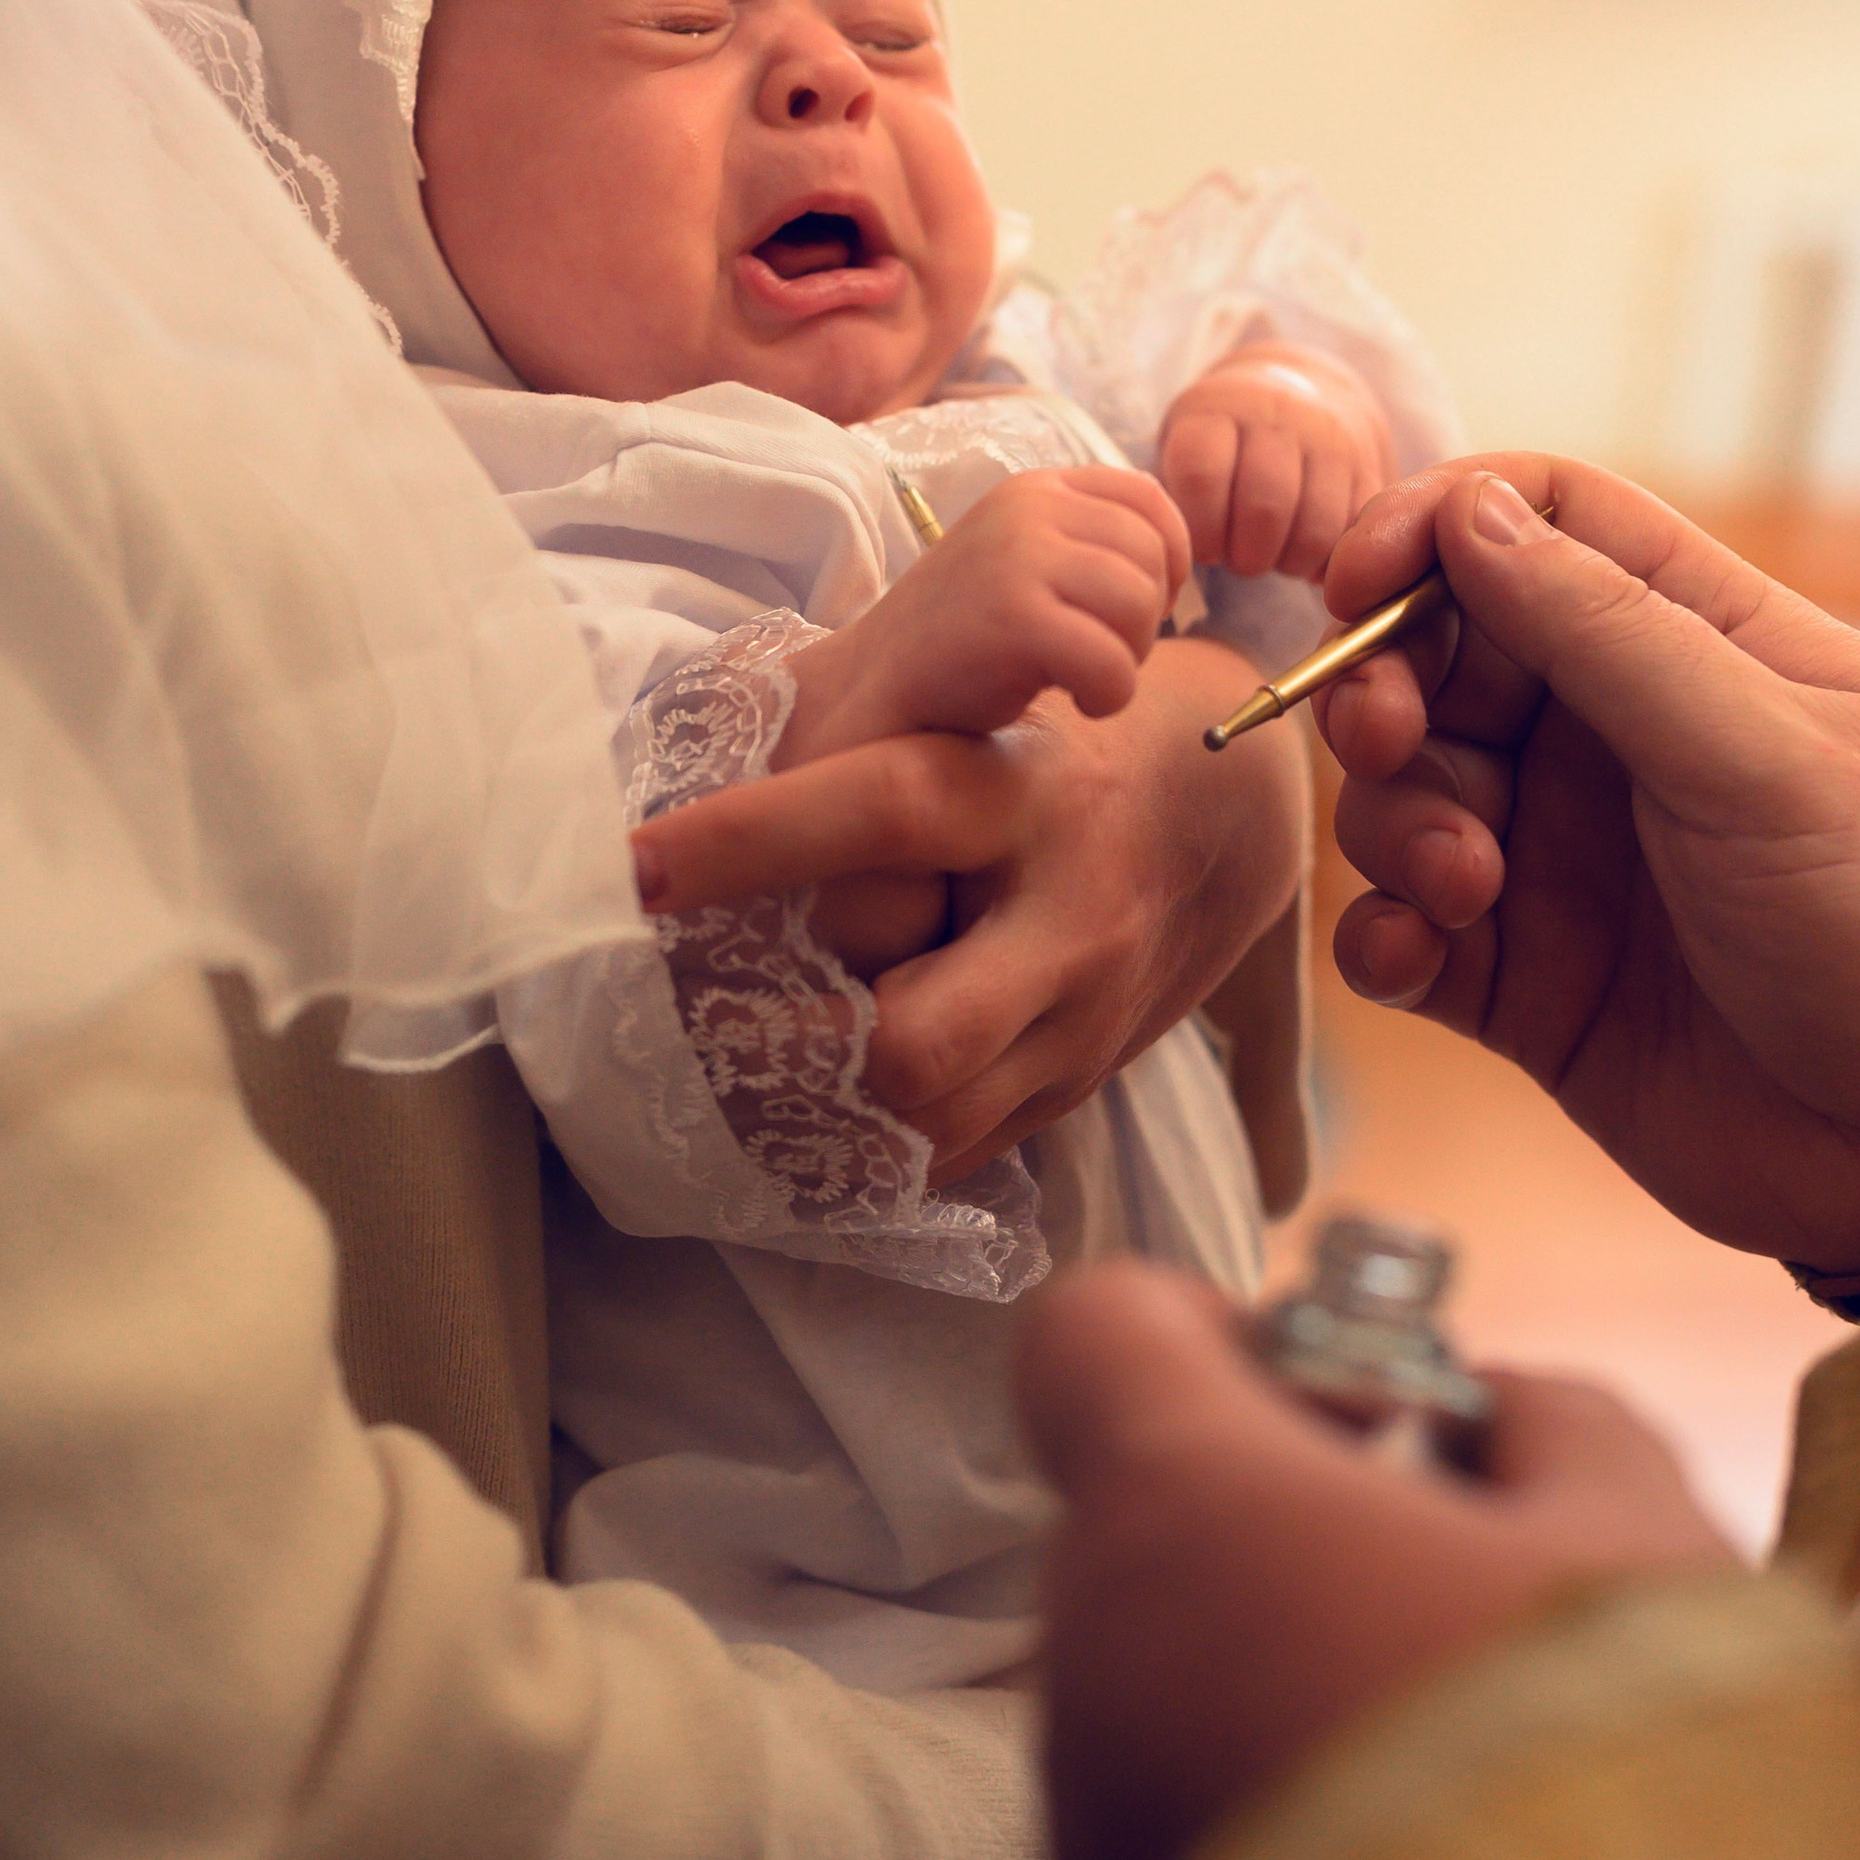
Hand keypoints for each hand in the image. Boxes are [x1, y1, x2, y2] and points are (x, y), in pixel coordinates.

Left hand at [631, 633, 1310, 1179]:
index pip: (882, 807)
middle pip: (916, 1040)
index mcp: (1020, 794)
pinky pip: (951, 1154)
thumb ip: (862, 727)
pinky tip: (779, 1124)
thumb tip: (682, 742)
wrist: (1227, 814)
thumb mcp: (973, 704)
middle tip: (673, 1029)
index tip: (633, 866)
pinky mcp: (1075, 1086)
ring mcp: (1081, 1020)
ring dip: (805, 1118)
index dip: (750, 839)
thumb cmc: (1048, 745)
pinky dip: (858, 1149)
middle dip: (782, 1053)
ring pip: (929, 1121)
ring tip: (699, 1086)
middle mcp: (1064, 916)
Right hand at [778, 470, 1189, 762]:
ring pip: (1140, 605)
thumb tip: (1180, 555)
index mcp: (1033, 488)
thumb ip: (1085, 544)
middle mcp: (1027, 509)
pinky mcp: (1013, 619)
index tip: (1135, 609)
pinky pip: (1113, 660)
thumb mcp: (1024, 565)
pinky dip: (1110, 695)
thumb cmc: (961, 643)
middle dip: (1144, 619)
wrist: (871, 692)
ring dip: (1128, 658)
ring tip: (1083, 677)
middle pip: (1152, 556)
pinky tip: (1077, 702)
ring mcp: (1017, 559)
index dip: (1167, 559)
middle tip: (1097, 655)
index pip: (1147, 498)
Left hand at [1017, 1261, 1730, 1859]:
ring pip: (1178, 1706)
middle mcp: (1085, 1669)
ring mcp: (1085, 1850)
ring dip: (1303, 1703)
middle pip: (1156, 1533)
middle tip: (1490, 1593)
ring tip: (1503, 1792)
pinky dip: (1297, 1856)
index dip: (1220, 1331)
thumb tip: (1499, 1422)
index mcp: (1181, 1515)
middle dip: (1301, 1533)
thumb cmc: (1620, 1804)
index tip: (1361, 1392)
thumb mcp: (1655, 1549)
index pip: (1094, 1331)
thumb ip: (1559, 1430)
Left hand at [1158, 347, 1391, 583]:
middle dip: (1246, 555)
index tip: (1202, 547)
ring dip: (1288, 562)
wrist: (1300, 390)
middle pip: (1264, 507)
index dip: (1200, 529)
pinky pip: (1353, 533)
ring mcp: (1331, 440)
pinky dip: (1329, 559)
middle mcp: (1278, 415)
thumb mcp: (1186, 441)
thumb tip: (1173, 549)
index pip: (1203, 474)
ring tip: (1273, 557)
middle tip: (1239, 559)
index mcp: (1218, 409)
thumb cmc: (1224, 440)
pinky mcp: (1368, 469)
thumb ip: (1172, 491)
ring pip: (1316, 528)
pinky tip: (1307, 554)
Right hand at [1315, 458, 1859, 1270]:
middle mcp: (1616, 744)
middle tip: (1387, 740)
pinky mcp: (1531, 989)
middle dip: (1384, 688)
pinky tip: (1414, 960)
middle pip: (1440, 659)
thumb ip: (1611, 633)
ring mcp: (1567, 866)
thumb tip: (1473, 509)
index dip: (1431, 529)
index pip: (1535, 526)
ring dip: (1393, 825)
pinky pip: (1407, 938)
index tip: (1356, 581)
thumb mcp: (1768, 753)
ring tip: (1465, 887)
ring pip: (1406, 798)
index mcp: (1694, 647)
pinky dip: (1381, 939)